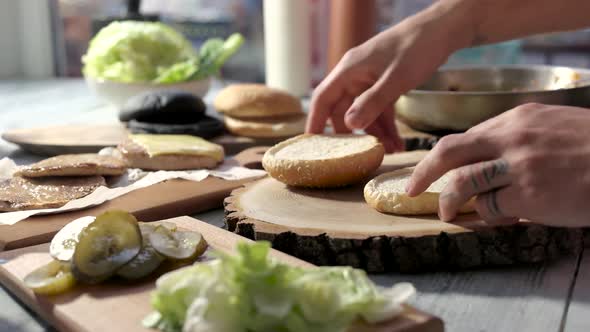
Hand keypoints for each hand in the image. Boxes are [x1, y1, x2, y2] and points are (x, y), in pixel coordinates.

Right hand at [306, 4, 470, 151]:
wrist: (442, 30)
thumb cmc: (417, 48)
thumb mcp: (395, 79)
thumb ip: (372, 102)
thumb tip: (350, 124)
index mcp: (349, 70)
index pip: (323, 98)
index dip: (315, 122)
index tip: (312, 145)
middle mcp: (355, 75)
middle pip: (343, 109)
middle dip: (353, 134)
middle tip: (359, 156)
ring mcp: (370, 79)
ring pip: (364, 112)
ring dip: (376, 132)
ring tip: (391, 151)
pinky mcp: (385, 83)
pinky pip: (380, 108)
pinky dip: (387, 125)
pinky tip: (397, 141)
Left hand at [406, 103, 589, 226]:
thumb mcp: (555, 126)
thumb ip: (519, 137)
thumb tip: (489, 158)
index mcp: (517, 118)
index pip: (466, 137)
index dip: (444, 157)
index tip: (432, 168)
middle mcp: (511, 137)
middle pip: (450, 152)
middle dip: (423, 171)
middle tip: (411, 189)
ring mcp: (518, 165)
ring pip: (464, 183)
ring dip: (449, 201)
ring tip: (447, 213)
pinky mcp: (528, 194)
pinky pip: (490, 208)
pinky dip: (485, 216)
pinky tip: (493, 219)